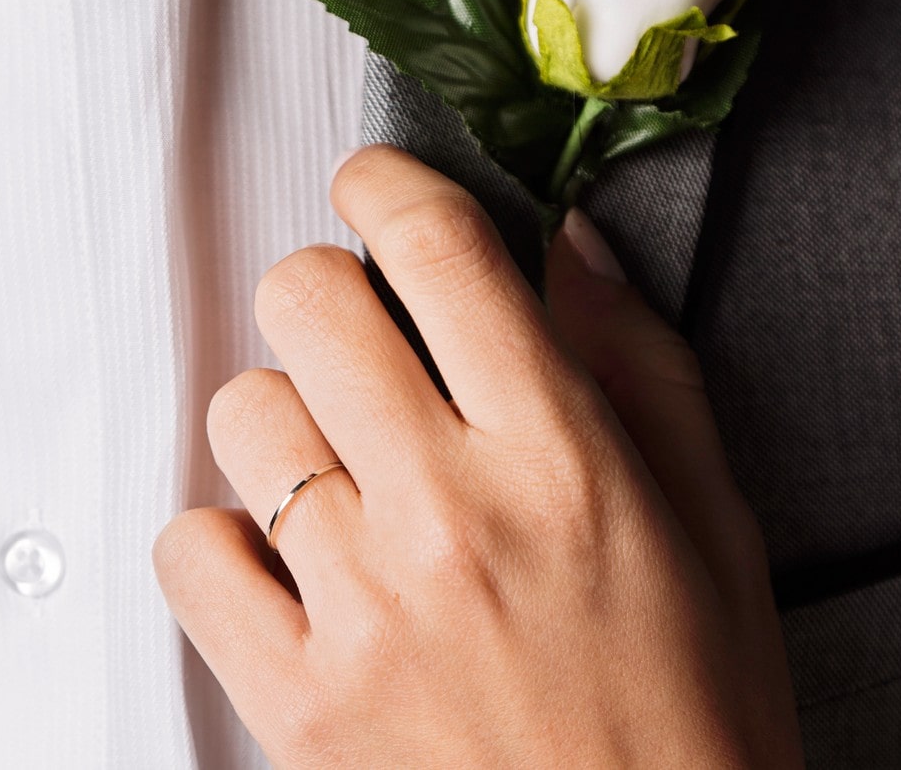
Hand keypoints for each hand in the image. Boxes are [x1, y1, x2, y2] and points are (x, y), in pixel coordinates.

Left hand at [154, 146, 802, 766]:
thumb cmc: (687, 718)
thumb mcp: (712, 525)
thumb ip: (639, 367)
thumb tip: (571, 252)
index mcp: (559, 459)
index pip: (436, 251)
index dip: (385, 184)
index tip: (372, 188)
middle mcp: (448, 517)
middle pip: (306, 303)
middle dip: (322, 290)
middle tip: (353, 332)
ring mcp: (358, 607)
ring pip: (240, 415)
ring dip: (280, 421)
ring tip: (334, 470)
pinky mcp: (294, 696)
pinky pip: (189, 551)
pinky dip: (220, 541)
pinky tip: (284, 560)